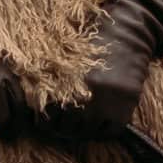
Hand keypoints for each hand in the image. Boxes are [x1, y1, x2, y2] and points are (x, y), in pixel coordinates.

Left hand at [45, 0, 162, 140]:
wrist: (127, 29)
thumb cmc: (90, 38)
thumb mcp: (63, 54)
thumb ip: (49, 77)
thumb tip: (35, 101)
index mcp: (63, 83)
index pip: (47, 119)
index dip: (46, 122)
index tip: (48, 121)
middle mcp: (83, 96)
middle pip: (67, 129)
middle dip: (63, 129)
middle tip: (64, 126)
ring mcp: (106, 103)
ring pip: (88, 133)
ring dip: (83, 131)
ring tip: (81, 125)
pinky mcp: (126, 106)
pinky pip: (110, 131)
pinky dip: (103, 131)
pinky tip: (99, 123)